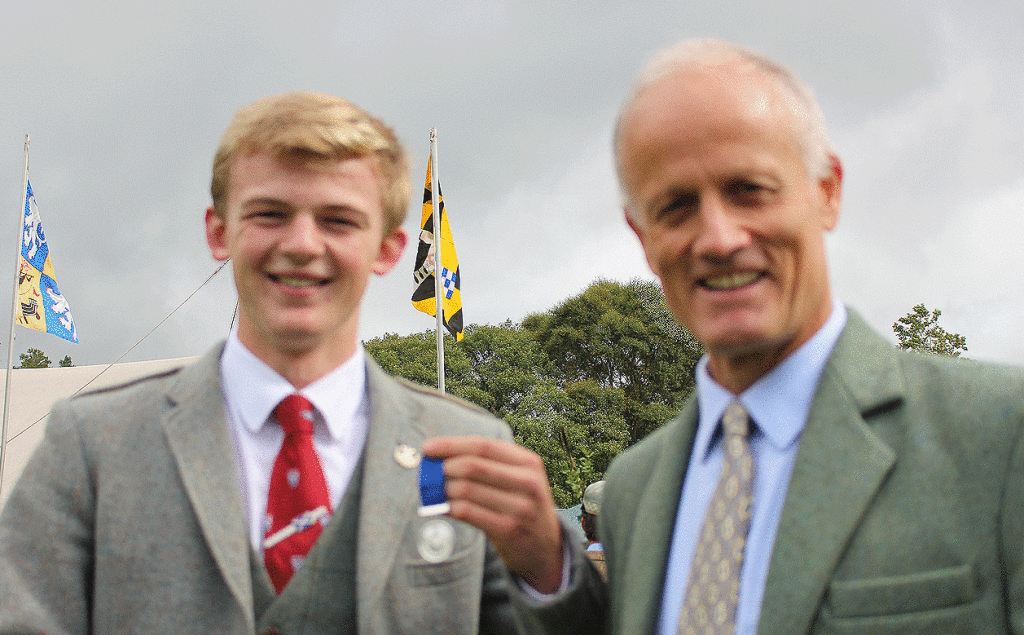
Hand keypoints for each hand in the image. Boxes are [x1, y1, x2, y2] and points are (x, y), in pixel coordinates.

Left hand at [421, 436, 563, 592]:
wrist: (546, 547)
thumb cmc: (521, 506)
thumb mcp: (517, 479)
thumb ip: (488, 465)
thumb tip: (441, 456)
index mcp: (528, 462)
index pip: (483, 446)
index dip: (452, 444)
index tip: (428, 448)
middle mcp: (528, 481)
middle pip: (474, 465)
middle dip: (445, 467)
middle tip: (430, 474)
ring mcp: (521, 507)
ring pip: (467, 489)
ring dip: (444, 489)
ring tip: (437, 492)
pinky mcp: (509, 530)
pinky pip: (468, 512)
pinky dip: (449, 507)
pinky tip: (443, 507)